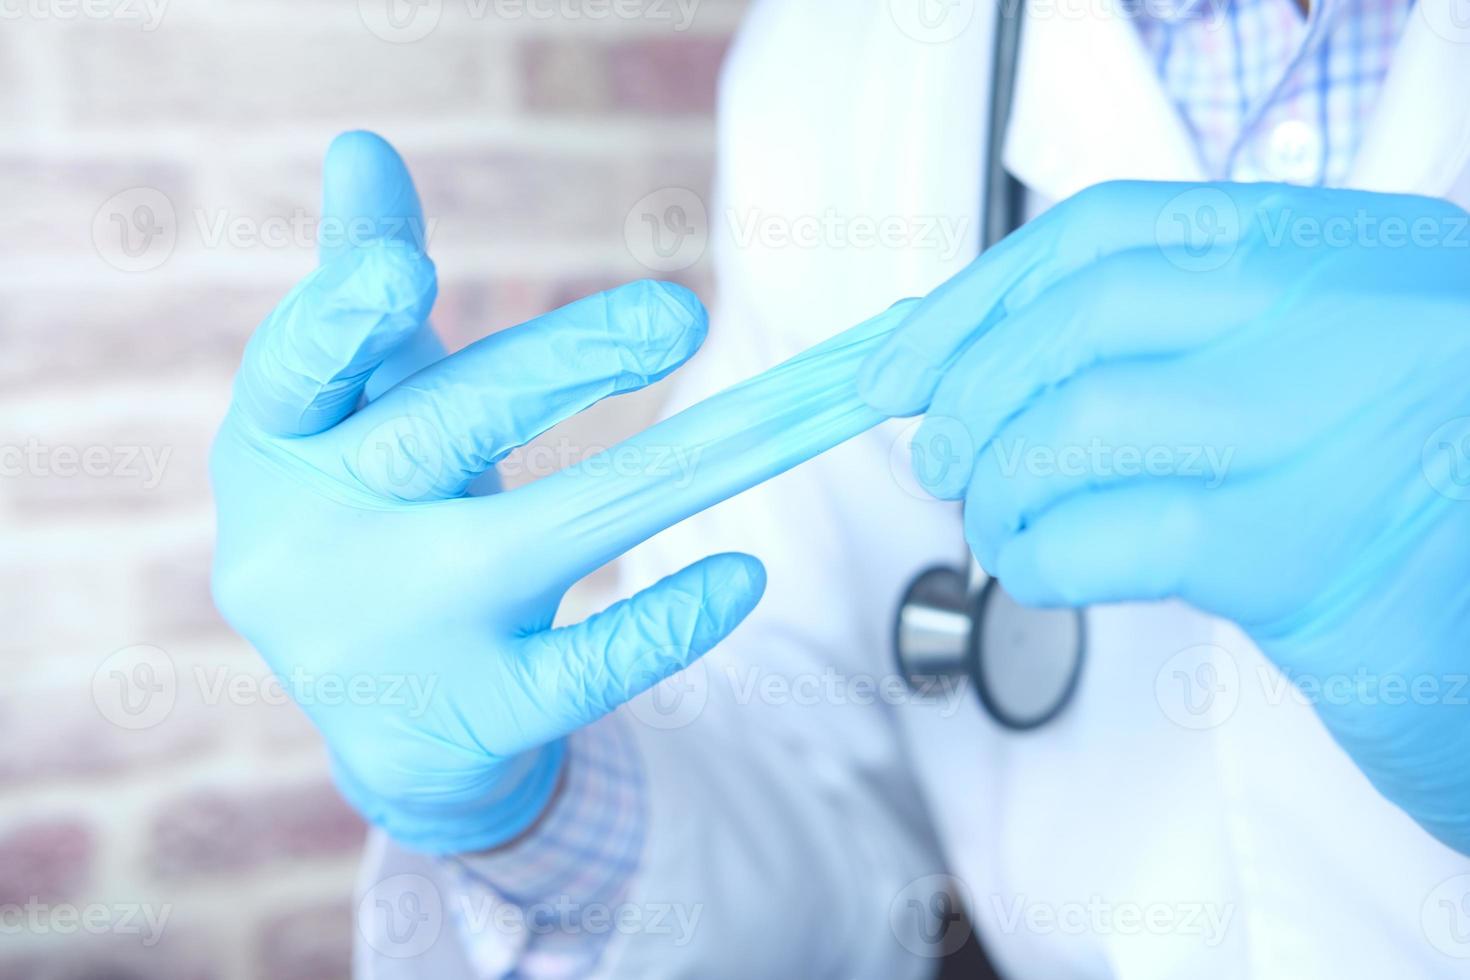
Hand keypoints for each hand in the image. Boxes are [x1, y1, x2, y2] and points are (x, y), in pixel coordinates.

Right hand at [213, 132, 901, 853]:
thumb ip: (367, 286)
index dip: (344, 321)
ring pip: (530, 543)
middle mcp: (316, 542)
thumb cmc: (375, 511)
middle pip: (438, 436)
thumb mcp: (362, 405)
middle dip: (559, 368)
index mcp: (282, 445)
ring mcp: (393, 639)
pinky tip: (740, 578)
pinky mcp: (473, 717)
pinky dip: (665, 624)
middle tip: (680, 314)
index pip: (301, 370)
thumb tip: (362, 146)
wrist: (382, 718)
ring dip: (651, 478)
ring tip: (759, 428)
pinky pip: (581, 673)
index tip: (410, 274)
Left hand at [860, 180, 1469, 852]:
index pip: (1105, 231)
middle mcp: (1338, 309)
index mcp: (1326, 246)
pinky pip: (1105, 533)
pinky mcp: (1297, 544)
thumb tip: (952, 353)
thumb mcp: (1290, 372)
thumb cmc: (1380, 497)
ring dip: (998, 485)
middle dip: (972, 391)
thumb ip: (1149, 342)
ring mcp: (1323, 420)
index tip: (906, 364)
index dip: (978, 297)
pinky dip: (1036, 556)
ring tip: (998, 524)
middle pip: (1082, 314)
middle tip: (940, 456)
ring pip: (1081, 419)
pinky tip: (1040, 570)